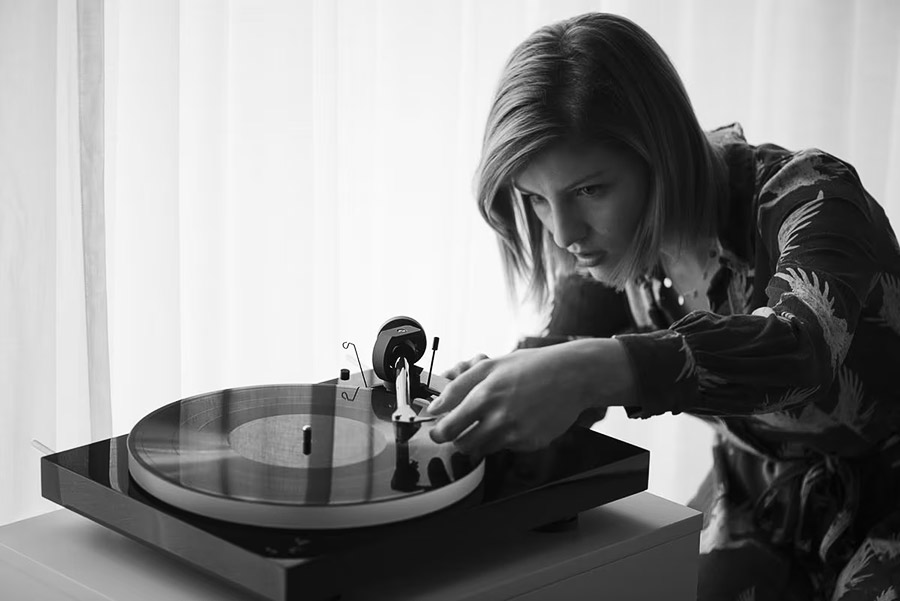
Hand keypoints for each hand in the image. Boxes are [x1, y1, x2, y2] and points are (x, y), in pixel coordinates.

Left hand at [425, 339, 634, 456]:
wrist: (572, 375)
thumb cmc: (531, 367)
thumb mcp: (490, 366)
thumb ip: (458, 387)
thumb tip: (435, 406)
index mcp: (484, 396)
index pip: (448, 429)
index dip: (437, 433)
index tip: (436, 431)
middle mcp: (499, 418)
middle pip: (463, 445)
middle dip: (458, 438)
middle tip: (462, 427)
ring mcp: (517, 434)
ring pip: (484, 449)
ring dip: (480, 439)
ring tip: (492, 418)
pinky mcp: (531, 443)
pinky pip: (507, 448)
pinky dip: (505, 438)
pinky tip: (515, 419)